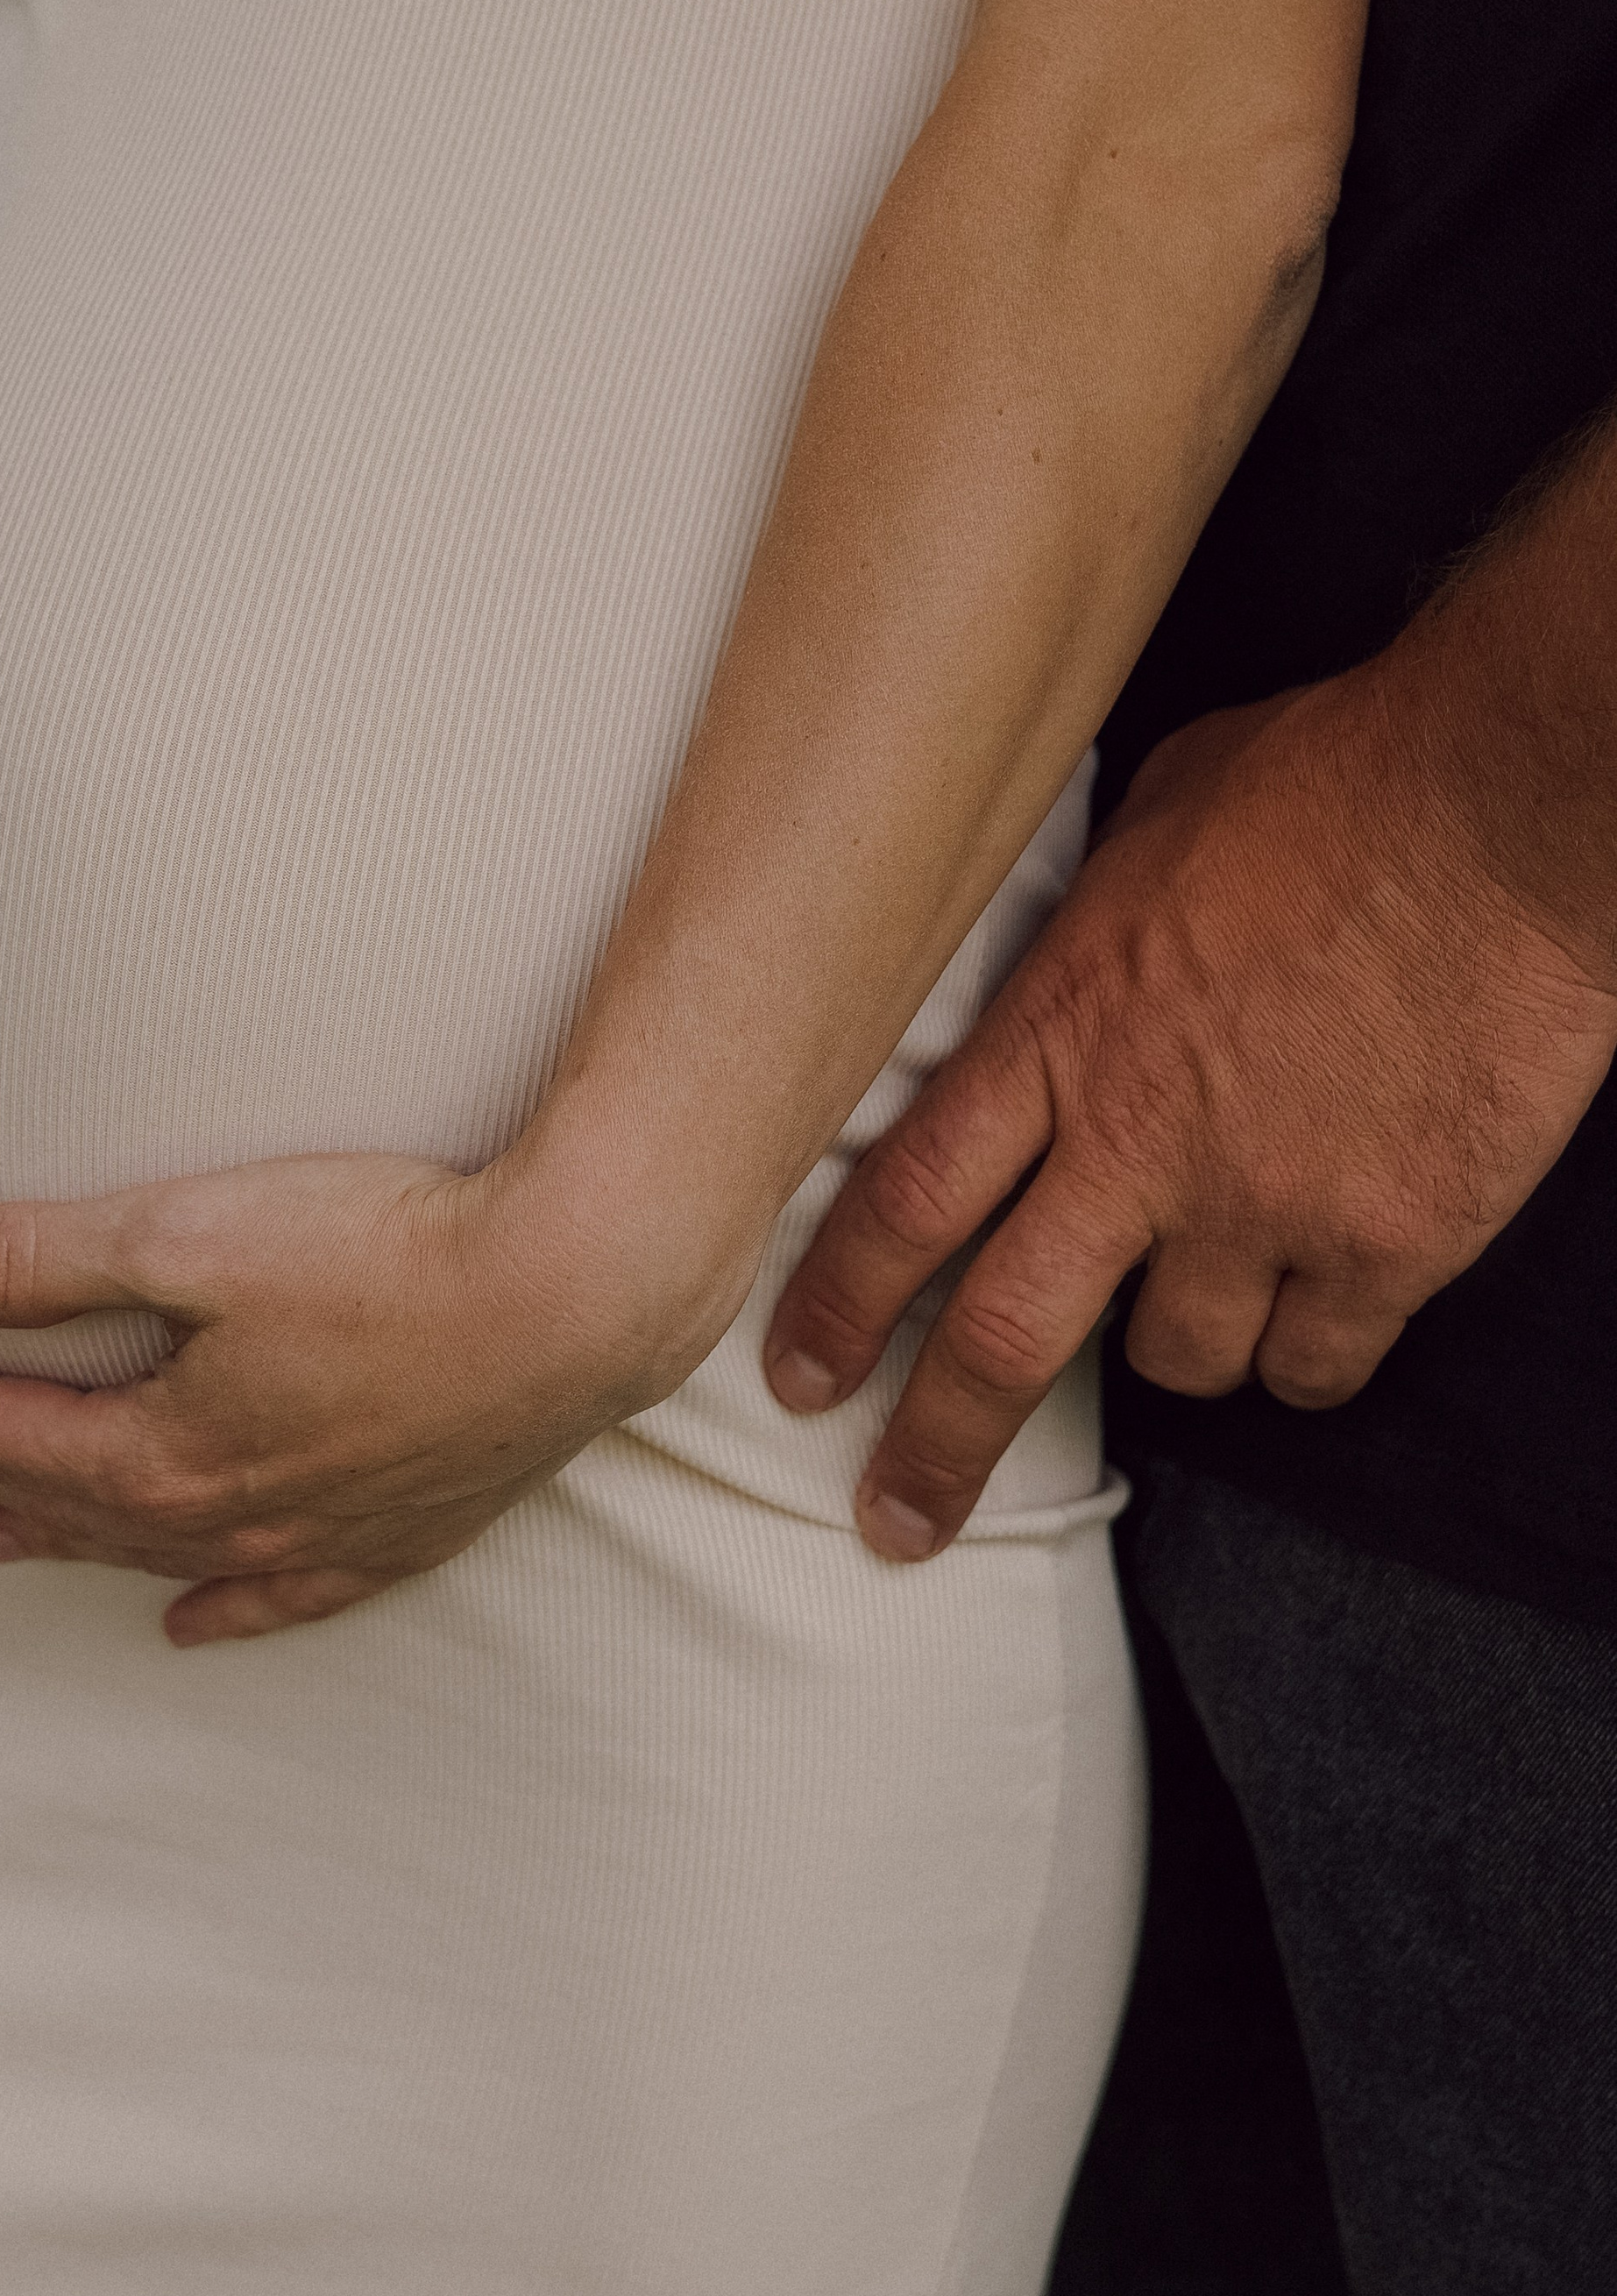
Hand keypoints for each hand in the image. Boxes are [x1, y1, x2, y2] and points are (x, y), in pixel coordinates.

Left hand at [0, 1138, 753, 1644]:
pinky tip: (192, 1621)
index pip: (3, 1427)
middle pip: (66, 1495)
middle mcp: (227, 1519)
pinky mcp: (398, 1532)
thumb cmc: (386, 1253)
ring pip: (157, 1552)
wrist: (572, 1298)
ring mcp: (316, 1538)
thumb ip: (47, 1257)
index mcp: (162, 1451)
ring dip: (69, 1537)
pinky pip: (282, 1600)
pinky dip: (221, 1611)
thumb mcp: (192, 1230)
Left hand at [762, 670, 1616, 1560]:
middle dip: (935, 1442)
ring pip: (1179, 1361)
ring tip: (1200, 1303)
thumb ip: (1095, 918)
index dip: (840, 1299)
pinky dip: (1309, 1356)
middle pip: (1003, 1335)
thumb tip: (1079, 942)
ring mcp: (1264, 1204)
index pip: (909, 1195)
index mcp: (1064, 1025)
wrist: (1500, 811)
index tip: (796, 1367)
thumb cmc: (1339, 779)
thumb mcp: (1157, 819)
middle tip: (895, 1516)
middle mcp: (1143, 1137)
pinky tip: (1319, 1313)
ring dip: (1177, 1350)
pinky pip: (1317, 1364)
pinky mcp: (1388, 1244)